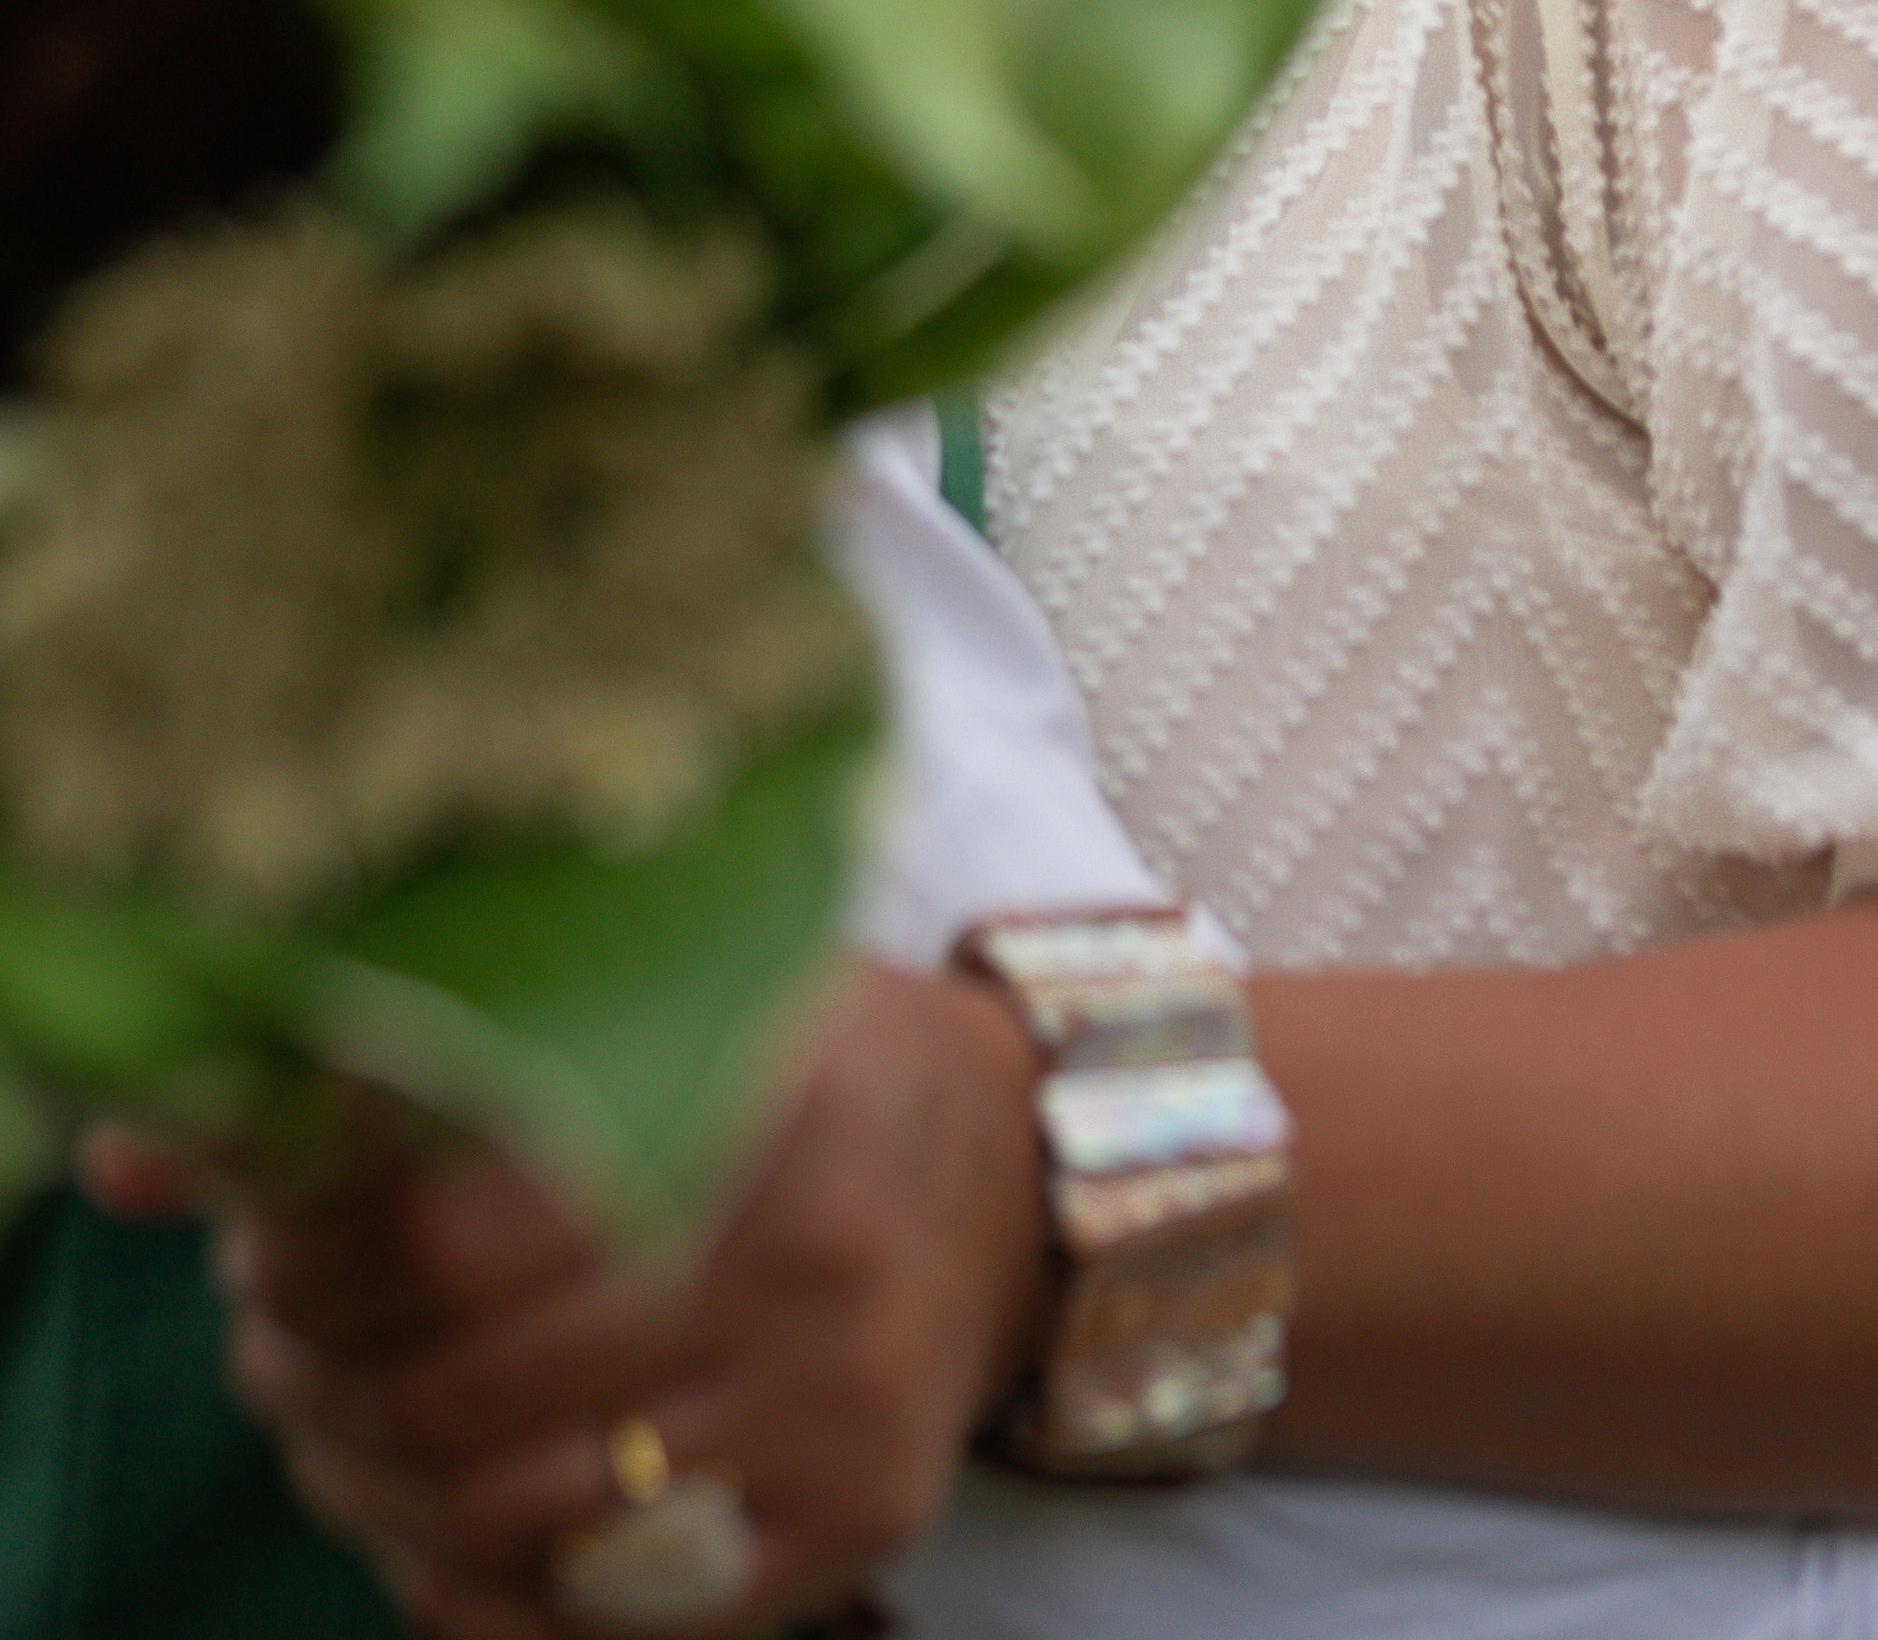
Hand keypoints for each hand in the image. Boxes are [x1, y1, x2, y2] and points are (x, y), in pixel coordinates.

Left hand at [223, 958, 1045, 1637]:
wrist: (1029, 1167)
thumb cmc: (815, 1065)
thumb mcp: (673, 996)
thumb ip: (441, 1055)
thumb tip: (151, 1148)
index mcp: (749, 1096)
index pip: (453, 1228)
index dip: (316, 1256)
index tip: (263, 1244)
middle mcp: (804, 1258)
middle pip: (462, 1390)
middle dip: (317, 1383)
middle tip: (270, 1346)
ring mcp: (835, 1405)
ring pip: (518, 1515)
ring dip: (374, 1492)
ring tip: (331, 1431)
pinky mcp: (858, 1516)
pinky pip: (618, 1615)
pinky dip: (486, 1598)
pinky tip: (433, 1537)